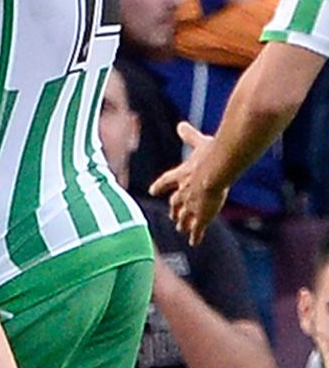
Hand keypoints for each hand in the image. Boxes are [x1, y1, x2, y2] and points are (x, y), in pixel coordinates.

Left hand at [148, 121, 226, 244]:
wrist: (215, 170)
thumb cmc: (209, 155)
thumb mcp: (198, 142)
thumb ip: (189, 135)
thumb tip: (181, 124)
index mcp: (181, 175)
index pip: (166, 182)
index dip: (160, 186)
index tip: (152, 191)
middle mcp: (183, 191)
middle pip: (176, 202)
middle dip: (174, 209)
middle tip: (172, 215)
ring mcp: (192, 204)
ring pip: (184, 217)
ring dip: (182, 223)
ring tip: (180, 228)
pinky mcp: (202, 215)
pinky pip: (197, 228)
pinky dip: (195, 235)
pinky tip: (193, 243)